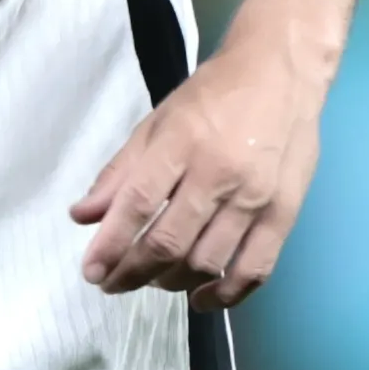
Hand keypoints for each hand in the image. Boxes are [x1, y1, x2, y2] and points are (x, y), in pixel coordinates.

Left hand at [74, 36, 320, 301]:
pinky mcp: (285, 212)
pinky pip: (255, 268)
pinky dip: (226, 294)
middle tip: (113, 284)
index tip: (92, 271)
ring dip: (172, 282)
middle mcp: (219, 172)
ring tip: (154, 280)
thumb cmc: (215, 95)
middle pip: (169, 241)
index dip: (110, 245)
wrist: (282, 70)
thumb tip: (83, 216)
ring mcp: (256, 196)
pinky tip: (202, 299)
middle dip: (133, 272)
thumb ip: (121, 171)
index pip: (137, 205)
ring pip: (207, 261)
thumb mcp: (159, 122)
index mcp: (182, 142)